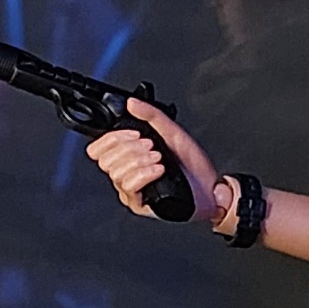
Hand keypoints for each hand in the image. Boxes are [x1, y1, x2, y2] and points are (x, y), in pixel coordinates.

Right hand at [86, 98, 222, 224]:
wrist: (209, 189)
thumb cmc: (193, 166)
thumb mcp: (172, 132)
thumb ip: (151, 115)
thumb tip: (132, 103)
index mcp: (128, 155)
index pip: (99, 149)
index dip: (112, 138)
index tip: (135, 134)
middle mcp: (126, 173)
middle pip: (106, 160)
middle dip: (131, 149)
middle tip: (152, 147)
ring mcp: (130, 190)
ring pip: (117, 173)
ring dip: (140, 161)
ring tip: (159, 159)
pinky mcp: (138, 204)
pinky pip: (129, 186)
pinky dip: (145, 174)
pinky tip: (159, 171)